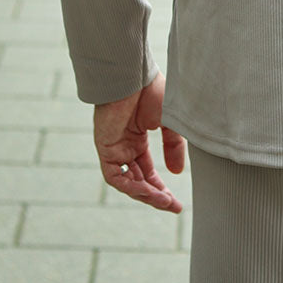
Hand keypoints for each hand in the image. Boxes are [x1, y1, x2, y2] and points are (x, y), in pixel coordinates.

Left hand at [93, 72, 185, 212]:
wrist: (134, 76)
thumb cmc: (153, 91)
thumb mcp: (171, 122)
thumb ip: (173, 147)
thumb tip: (176, 173)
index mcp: (138, 137)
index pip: (147, 170)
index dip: (161, 187)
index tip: (175, 202)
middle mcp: (125, 145)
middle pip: (138, 180)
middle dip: (155, 195)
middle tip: (172, 207)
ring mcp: (114, 148)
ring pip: (128, 181)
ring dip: (146, 194)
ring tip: (164, 201)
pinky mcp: (105, 148)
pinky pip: (115, 176)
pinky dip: (131, 186)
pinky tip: (148, 191)